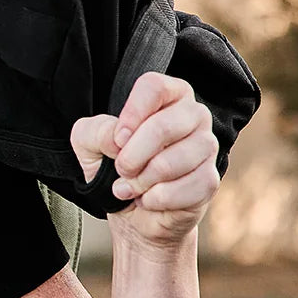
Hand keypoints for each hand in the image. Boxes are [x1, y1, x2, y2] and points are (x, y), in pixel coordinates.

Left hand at [70, 72, 220, 250]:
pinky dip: (157, 199)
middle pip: (164, 126)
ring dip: (142, 180)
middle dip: (132, 156)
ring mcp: (206, 147)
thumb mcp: (88, 143)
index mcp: (166, 96)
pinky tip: (148, 199)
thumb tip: (119, 138)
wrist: (130, 211)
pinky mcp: (210, 179)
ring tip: (131, 186)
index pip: (154, 87)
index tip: (118, 139)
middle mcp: (193, 115)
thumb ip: (96, 131)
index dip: (132, 113)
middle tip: (121, 169)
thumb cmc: (111, 166)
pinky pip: (185, 188)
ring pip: (173, 161)